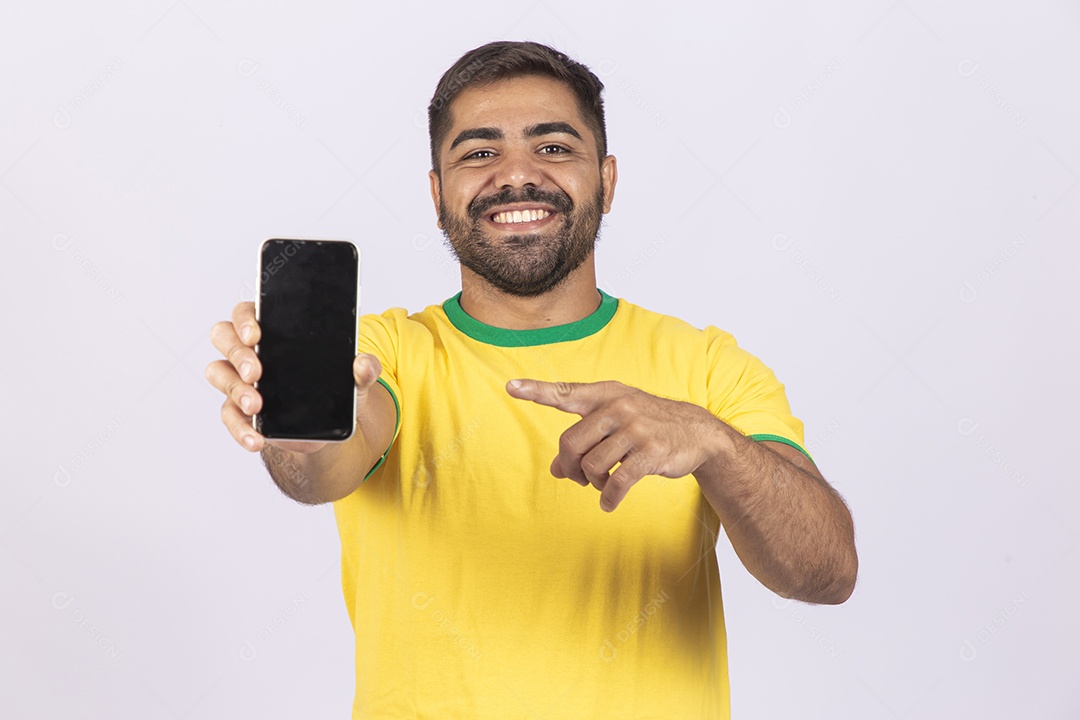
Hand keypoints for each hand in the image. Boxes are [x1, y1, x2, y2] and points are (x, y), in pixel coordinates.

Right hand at [205, 302, 381, 453]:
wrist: (326, 430)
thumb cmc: (332, 390)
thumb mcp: (354, 381)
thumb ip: (363, 370)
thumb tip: (365, 364)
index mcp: (274, 331)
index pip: (248, 313)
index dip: (245, 320)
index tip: (256, 335)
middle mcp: (249, 350)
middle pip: (224, 336)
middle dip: (238, 353)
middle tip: (257, 372)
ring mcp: (240, 379)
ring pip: (218, 372)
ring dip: (235, 388)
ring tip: (256, 405)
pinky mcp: (239, 410)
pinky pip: (228, 414)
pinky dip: (240, 427)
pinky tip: (256, 437)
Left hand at [506, 379, 724, 511]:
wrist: (697, 432)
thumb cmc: (646, 426)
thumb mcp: (615, 425)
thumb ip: (584, 441)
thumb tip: (556, 471)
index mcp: (605, 395)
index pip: (564, 393)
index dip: (536, 391)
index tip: (510, 387)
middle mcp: (618, 407)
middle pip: (570, 443)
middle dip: (570, 466)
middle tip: (578, 477)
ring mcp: (635, 429)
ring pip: (591, 466)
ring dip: (591, 483)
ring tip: (601, 484)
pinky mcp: (650, 453)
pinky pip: (617, 482)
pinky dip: (608, 498)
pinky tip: (608, 503)